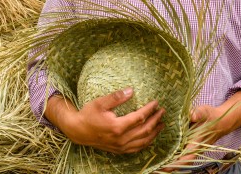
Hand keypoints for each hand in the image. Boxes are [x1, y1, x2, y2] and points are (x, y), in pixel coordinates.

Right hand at [45, 87, 165, 153]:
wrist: (78, 131)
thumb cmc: (88, 114)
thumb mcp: (100, 102)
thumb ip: (116, 97)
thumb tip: (131, 90)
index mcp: (117, 126)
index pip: (139, 117)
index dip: (149, 110)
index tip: (156, 103)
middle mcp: (121, 138)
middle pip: (145, 130)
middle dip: (156, 120)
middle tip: (162, 111)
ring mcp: (121, 146)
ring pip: (143, 141)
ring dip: (154, 132)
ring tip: (162, 124)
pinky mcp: (119, 150)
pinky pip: (137, 148)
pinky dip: (147, 142)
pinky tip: (151, 137)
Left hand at [160, 91, 240, 171]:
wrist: (220, 120)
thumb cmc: (211, 116)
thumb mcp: (204, 112)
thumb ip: (198, 114)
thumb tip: (192, 115)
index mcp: (196, 143)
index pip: (186, 157)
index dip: (176, 163)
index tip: (165, 167)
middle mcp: (193, 148)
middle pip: (181, 162)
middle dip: (169, 166)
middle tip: (155, 169)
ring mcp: (190, 147)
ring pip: (179, 158)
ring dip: (169, 162)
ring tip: (155, 166)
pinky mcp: (188, 144)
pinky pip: (179, 153)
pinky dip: (171, 156)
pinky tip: (160, 155)